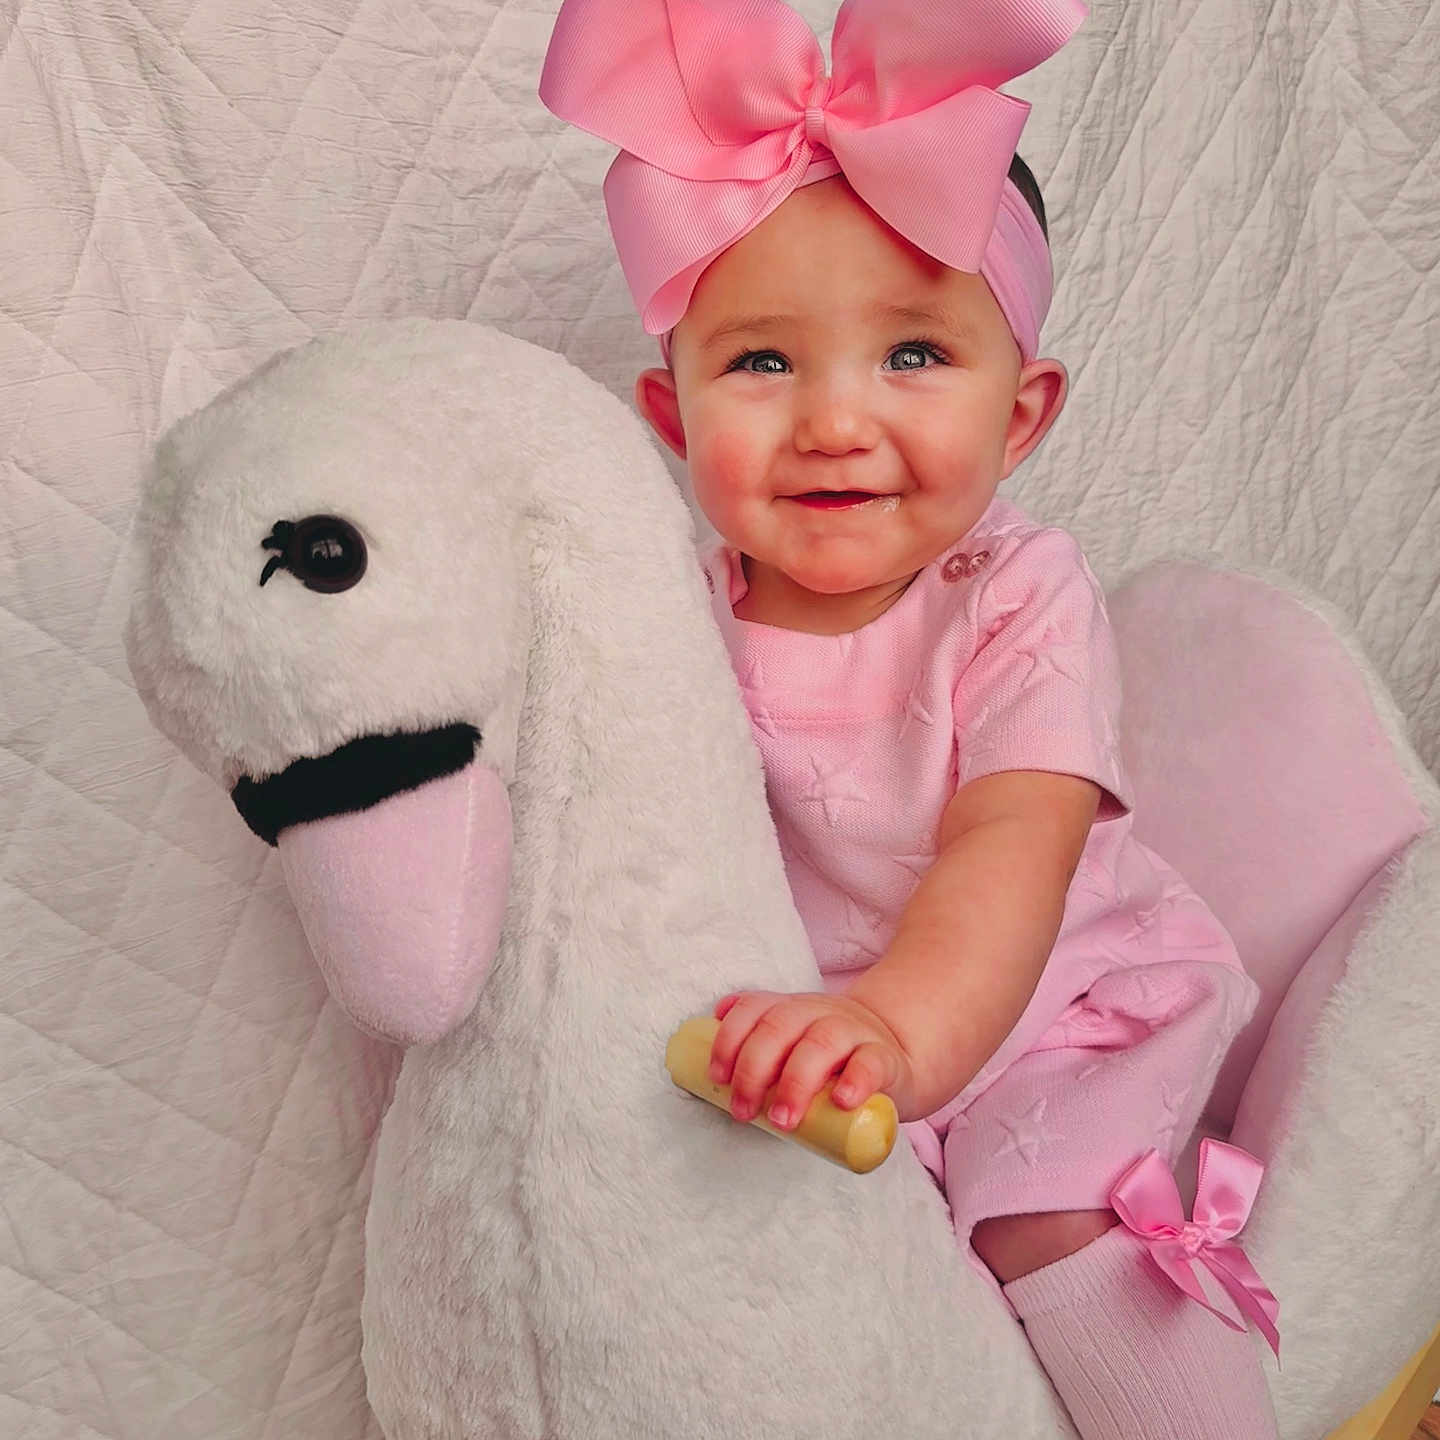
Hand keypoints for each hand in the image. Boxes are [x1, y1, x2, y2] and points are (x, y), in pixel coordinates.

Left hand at [707, 990, 916, 1129]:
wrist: (898, 1053)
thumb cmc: (833, 1057)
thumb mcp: (794, 1041)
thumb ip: (758, 1043)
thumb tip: (710, 1050)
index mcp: (791, 1010)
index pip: (754, 1009)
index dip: (730, 1039)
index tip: (717, 1077)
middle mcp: (819, 1014)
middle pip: (779, 1027)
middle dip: (754, 1069)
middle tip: (744, 1111)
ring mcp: (854, 1033)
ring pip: (820, 1043)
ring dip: (796, 1082)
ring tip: (784, 1120)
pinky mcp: (885, 1059)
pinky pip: (870, 1063)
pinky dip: (854, 1080)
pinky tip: (841, 1101)